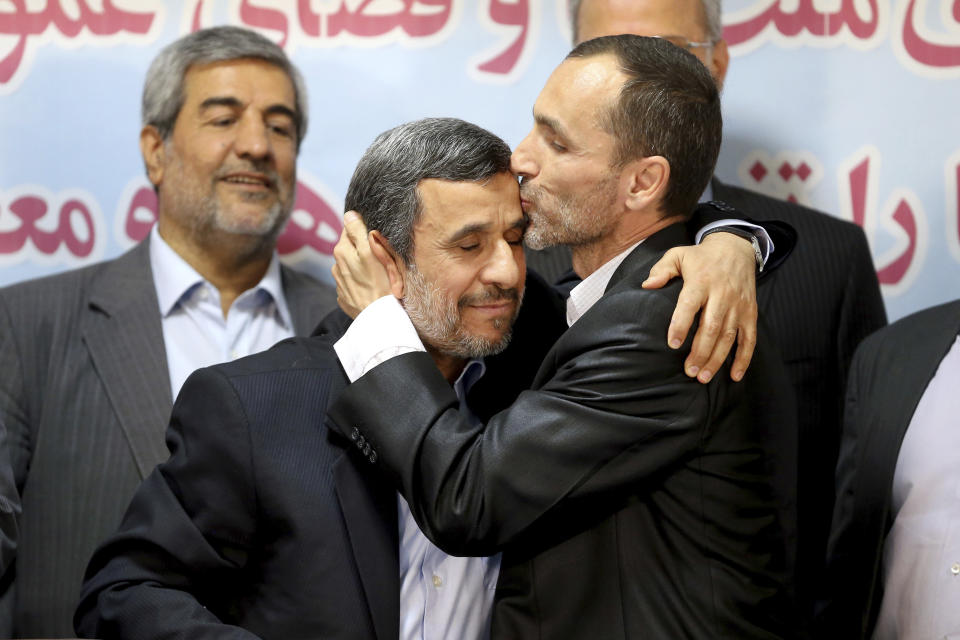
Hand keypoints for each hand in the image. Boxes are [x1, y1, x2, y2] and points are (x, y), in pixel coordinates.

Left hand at [331, 211, 393, 317]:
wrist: (379, 319)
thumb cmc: (382, 285)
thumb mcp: (373, 253)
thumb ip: (358, 231)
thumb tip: (349, 215)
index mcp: (342, 250)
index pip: (350, 229)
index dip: (364, 232)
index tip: (375, 241)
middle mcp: (336, 265)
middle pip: (350, 248)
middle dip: (362, 250)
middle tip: (380, 260)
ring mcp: (339, 282)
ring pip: (351, 266)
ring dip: (360, 267)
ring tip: (376, 276)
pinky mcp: (343, 297)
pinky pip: (352, 283)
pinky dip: (359, 283)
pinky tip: (370, 288)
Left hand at [642, 233, 757, 382]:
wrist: (737, 248)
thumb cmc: (702, 256)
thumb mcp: (679, 254)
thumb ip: (662, 269)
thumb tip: (647, 285)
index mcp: (701, 281)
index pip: (689, 305)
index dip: (681, 325)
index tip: (673, 344)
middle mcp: (722, 295)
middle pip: (711, 327)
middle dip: (700, 352)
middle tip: (689, 371)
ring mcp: (738, 306)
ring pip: (728, 337)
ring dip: (717, 359)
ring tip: (703, 377)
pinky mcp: (750, 313)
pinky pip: (749, 338)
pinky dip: (744, 358)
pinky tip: (735, 376)